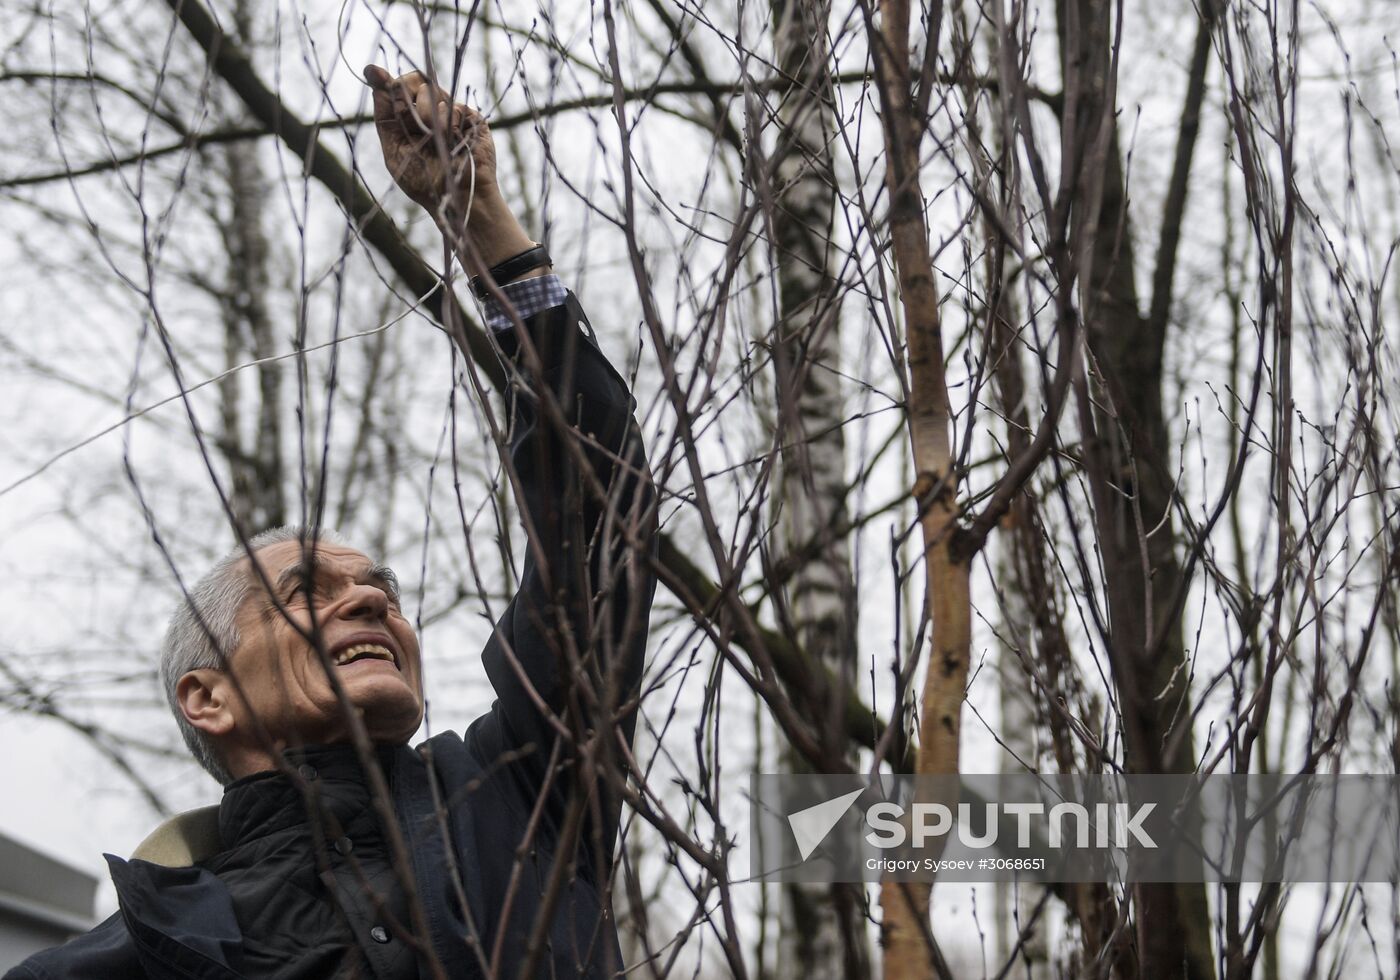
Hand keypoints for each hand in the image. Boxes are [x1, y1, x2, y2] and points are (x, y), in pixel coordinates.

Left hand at [364, 64, 496, 214]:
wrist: (456, 198)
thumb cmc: (424, 183)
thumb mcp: (395, 150)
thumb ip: (385, 116)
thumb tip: (372, 75)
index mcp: (407, 120)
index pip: (395, 88)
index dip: (383, 78)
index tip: (373, 73)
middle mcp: (428, 112)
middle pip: (414, 80)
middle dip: (408, 96)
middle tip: (411, 118)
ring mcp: (450, 113)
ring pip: (433, 92)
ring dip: (430, 116)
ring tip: (436, 140)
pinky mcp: (470, 118)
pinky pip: (455, 106)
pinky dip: (450, 122)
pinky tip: (453, 140)